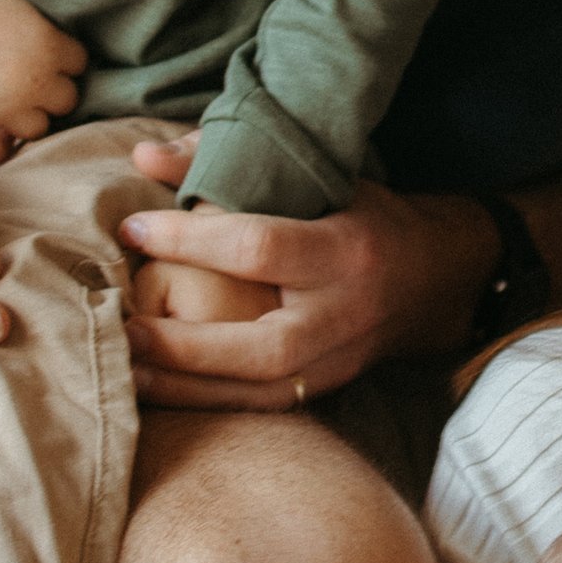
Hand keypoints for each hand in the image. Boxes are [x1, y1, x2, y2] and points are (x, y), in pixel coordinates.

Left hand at [120, 139, 498, 408]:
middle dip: (186, 344)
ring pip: (261, 390)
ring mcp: (341, 360)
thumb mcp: (314, 175)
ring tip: (127, 371)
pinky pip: (264, 407)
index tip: (133, 228)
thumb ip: (228, 159)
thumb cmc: (363, 216)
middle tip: (123, 328)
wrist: (438, 277)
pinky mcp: (329, 388)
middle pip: (262, 345)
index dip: (191, 239)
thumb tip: (143, 155)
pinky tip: (162, 392)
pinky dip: (210, 402)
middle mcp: (346, 313)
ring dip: (187, 386)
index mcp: (346, 249)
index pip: (260, 247)